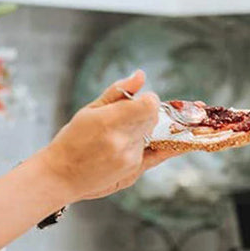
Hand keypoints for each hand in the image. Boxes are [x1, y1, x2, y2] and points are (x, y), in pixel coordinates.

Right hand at [35, 70, 161, 202]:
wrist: (61, 175)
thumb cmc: (72, 140)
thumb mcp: (89, 111)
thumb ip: (118, 92)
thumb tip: (141, 75)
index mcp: (108, 121)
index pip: (149, 105)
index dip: (148, 100)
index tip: (140, 100)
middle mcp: (122, 140)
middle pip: (153, 118)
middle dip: (146, 114)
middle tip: (131, 116)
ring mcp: (131, 157)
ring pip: (153, 134)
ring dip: (145, 131)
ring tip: (120, 136)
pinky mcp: (135, 171)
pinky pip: (161, 155)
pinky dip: (172, 145)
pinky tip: (188, 141)